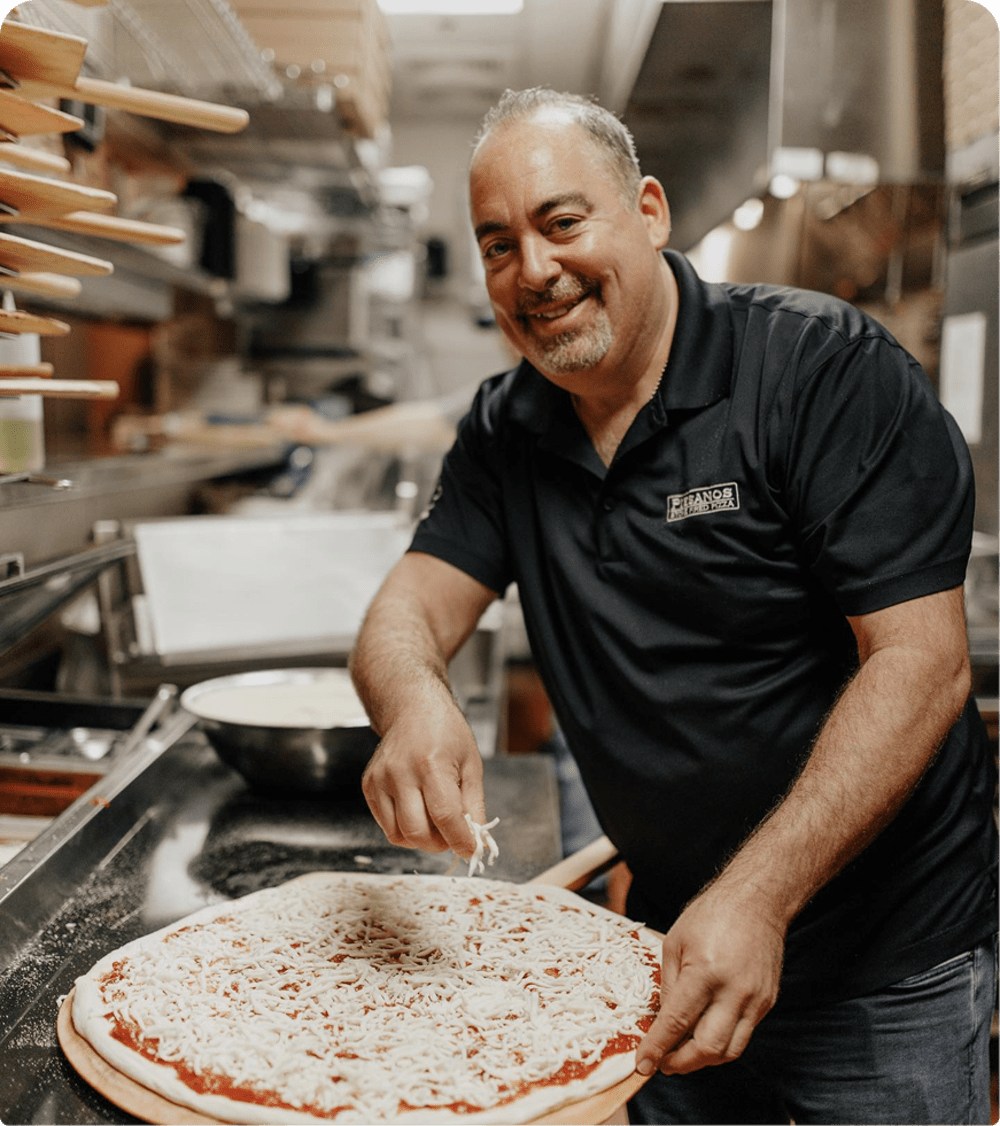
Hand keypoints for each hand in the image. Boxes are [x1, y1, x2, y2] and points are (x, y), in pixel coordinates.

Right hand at [361, 701, 484, 857]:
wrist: (412, 709)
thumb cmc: (446, 732)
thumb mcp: (472, 764)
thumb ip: (474, 806)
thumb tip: (476, 842)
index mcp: (431, 765)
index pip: (445, 817)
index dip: (460, 840)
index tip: (471, 850)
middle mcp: (400, 773)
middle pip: (418, 833)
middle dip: (440, 844)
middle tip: (453, 835)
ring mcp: (380, 780)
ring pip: (399, 835)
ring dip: (421, 840)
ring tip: (436, 822)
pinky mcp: (369, 785)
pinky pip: (387, 826)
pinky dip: (405, 829)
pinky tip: (418, 811)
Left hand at [635, 884, 784, 1075]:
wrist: (757, 901)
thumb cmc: (711, 915)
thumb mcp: (675, 943)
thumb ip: (668, 986)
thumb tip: (662, 1022)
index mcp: (705, 971)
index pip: (677, 1022)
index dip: (658, 1047)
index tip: (643, 1064)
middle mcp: (734, 991)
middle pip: (708, 1048)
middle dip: (682, 1064)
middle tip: (663, 1063)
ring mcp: (755, 999)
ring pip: (730, 1051)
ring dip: (703, 1060)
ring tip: (682, 1054)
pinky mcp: (767, 1002)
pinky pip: (743, 1035)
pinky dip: (721, 1043)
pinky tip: (704, 1035)